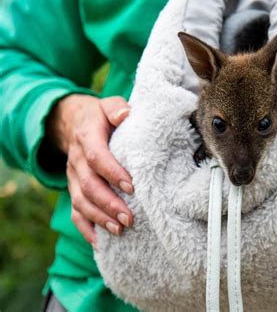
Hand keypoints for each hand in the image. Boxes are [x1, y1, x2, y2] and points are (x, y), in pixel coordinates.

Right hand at [47, 94, 133, 247]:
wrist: (74, 122)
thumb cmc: (101, 116)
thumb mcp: (108, 105)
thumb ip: (117, 108)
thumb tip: (126, 114)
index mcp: (87, 138)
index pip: (97, 157)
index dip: (112, 173)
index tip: (131, 187)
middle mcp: (77, 160)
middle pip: (88, 186)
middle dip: (109, 204)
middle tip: (130, 219)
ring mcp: (73, 177)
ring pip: (81, 202)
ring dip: (100, 218)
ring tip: (120, 231)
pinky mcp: (73, 189)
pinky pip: (75, 212)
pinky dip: (86, 229)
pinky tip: (100, 243)